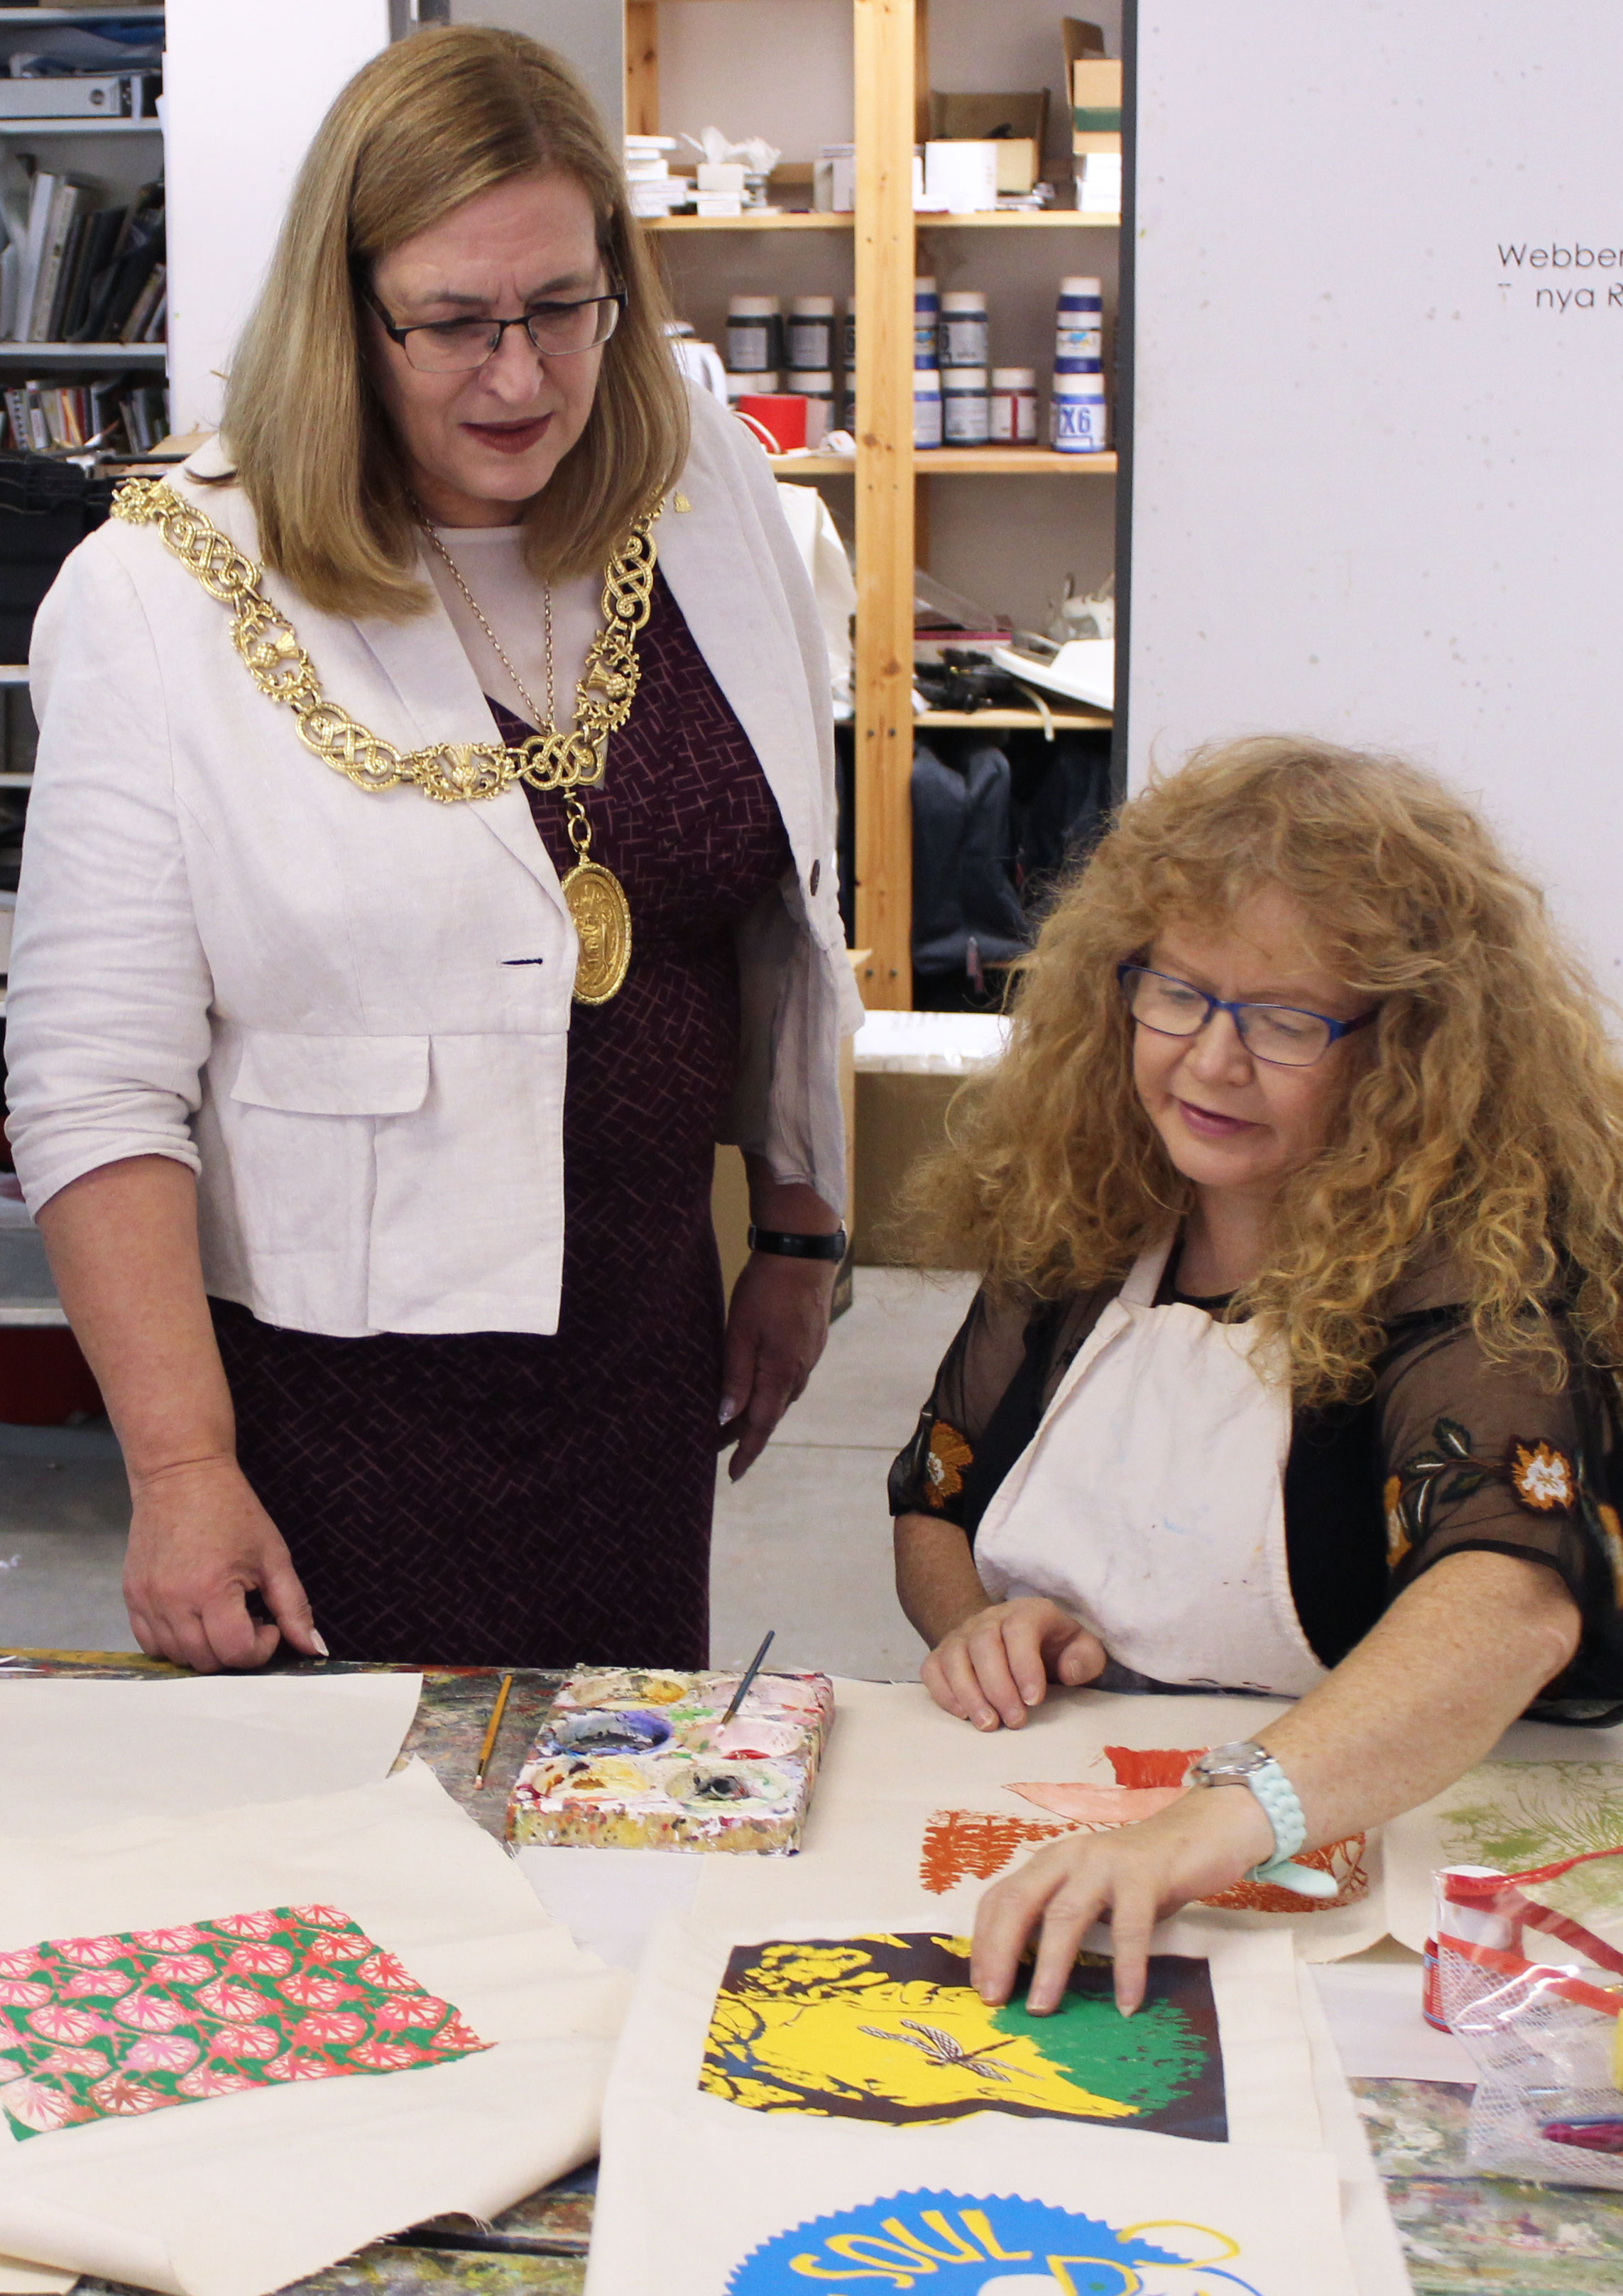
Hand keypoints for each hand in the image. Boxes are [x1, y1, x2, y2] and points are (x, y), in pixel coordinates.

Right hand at [123, 1455, 325, 1672]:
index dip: (261, 1648)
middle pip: (206, 1662)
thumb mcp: (273, 1556)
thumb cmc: (232, 1511)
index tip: (267, 1623)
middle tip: (247, 1618)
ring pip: (177, 1658)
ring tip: (221, 1615)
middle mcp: (172, 1601)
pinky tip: (194, 1618)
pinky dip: (175, 1643)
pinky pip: (150, 1644)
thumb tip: (315, 1650)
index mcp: (211, 1589)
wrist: (181, 1475)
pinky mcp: (131, 1597)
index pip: (236, 1652)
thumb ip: (294, 1607)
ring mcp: (146, 1601)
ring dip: (205, 1649)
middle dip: (235, 1650)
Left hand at [719, 1250, 835, 1477]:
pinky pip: (790, 1378)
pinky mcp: (811, 1342)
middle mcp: (799, 1372)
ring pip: (782, 1396)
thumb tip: (726, 1417)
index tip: (733, 1475)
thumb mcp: (740, 1332)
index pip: (760, 1425)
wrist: (803, 1254)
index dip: (746, 1452)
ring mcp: (808, 1357)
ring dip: (760, 1412)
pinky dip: (772, 1390)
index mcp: (780, 1374)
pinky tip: (761, 1384)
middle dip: (747, 1435)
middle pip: (771, 1414)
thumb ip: (735, 1375)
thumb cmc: (767, 1290)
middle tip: (722, 1449)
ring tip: (736, 1421)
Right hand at [922, 1597, 1105, 1729]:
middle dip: (998, 1687)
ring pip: (954, 1656)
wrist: (1018, 1639)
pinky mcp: (943, 1652)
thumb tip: (1068, 1672)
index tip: (1034, 1701)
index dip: (1024, 1665)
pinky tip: (963, 1715)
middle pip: (983, 1643)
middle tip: (1014, 1721)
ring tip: (988, 1725)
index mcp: (1027, 1612)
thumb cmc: (1055, 1649)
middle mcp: (990, 1618)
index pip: (1019, 1629)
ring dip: (969, 1694)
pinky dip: (943, 1693)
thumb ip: (1086, 1658)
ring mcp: (963, 1634)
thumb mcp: (1082, 1649)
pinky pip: (932, 1668)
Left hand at [972, 1787, 1275, 2015]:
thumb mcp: (1091, 1890)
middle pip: (1021, 1902)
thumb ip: (1063, 1915)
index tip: (980, 1985)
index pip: (1001, 1897)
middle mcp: (1070, 1856)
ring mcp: (1106, 1863)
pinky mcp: (1145, 1875)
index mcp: (1050, 1861)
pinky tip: (1127, 2003)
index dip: (985, 1941)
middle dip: (1001, 1951)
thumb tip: (1029, 1972)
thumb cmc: (1141, 1873)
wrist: (1201, 1830)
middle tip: (994, 1999)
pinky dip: (1126, 1968)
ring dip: (1051, 1965)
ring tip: (1042, 2007)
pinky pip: (1130, 1927)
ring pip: (1066, 1914)